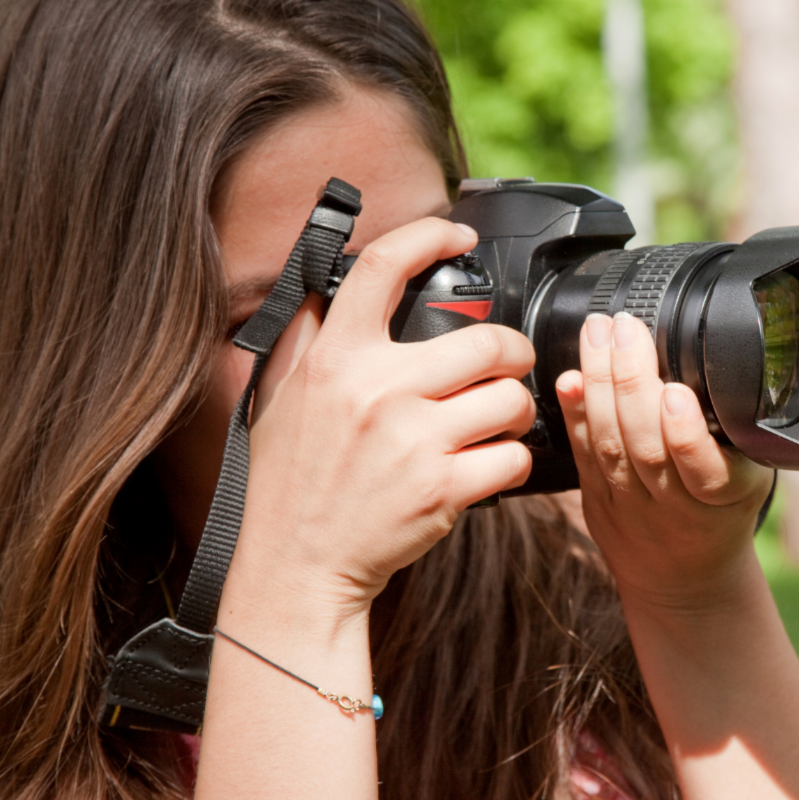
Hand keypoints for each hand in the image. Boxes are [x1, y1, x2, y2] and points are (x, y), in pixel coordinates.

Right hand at [226, 218, 535, 626]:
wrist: (297, 564)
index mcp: (335, 358)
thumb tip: (333, 284)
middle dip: (514, 351)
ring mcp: (414, 441)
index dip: (429, 235)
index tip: (458, 234)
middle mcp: (377, 390)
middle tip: (510, 363)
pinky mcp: (443, 490)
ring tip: (500, 418)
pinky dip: (513, 458)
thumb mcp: (281, 396)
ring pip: (511, 398)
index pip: (384, 268)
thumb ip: (310, 336)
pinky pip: (513, 456)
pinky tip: (491, 462)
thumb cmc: (290, 481)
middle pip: (487, 341)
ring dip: (517, 408)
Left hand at [554, 312, 773, 611]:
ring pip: (610, 447)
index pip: (704, 470)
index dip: (685, 433)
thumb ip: (736, 432)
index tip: (675, 392)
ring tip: (598, 335)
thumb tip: (705, 361)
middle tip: (625, 328)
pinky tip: (568, 379)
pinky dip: (573, 415)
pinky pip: (583, 457)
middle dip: (632, 382)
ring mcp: (631, 508)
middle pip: (646, 448)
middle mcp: (675, 507)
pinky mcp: (597, 504)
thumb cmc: (721, 514)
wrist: (686, 583)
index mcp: (725, 497)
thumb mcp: (751, 477)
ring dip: (599, 384)